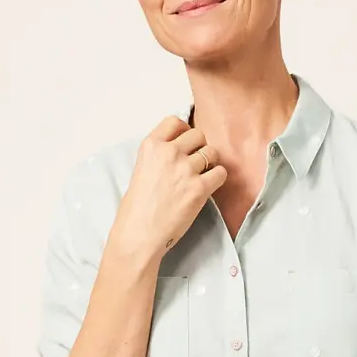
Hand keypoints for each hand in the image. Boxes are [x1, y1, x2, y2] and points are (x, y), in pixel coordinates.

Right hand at [109, 115, 228, 266]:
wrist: (139, 234)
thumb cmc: (136, 209)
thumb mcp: (141, 170)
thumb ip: (159, 156)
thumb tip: (180, 151)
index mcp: (151, 145)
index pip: (175, 121)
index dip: (184, 131)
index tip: (184, 144)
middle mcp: (169, 152)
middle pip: (198, 134)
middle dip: (199, 148)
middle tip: (194, 164)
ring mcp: (185, 169)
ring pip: (212, 152)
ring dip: (209, 163)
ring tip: (200, 178)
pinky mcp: (199, 188)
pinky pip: (220, 173)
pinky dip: (217, 179)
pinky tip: (207, 188)